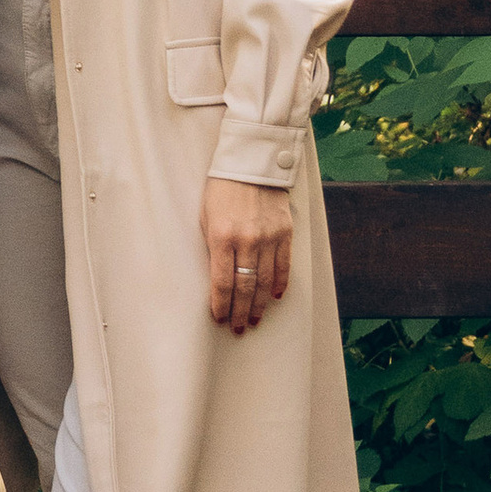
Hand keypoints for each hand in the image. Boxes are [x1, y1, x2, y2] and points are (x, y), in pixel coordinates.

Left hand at [202, 174, 293, 334]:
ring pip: (264, 281)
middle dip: (239, 310)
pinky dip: (279, 283)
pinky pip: (283, 265)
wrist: (251, 164)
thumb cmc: (221, 190)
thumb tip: (218, 279)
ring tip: (253, 319)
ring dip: (258, 304)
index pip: (222, 281)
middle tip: (238, 327)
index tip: (219, 318)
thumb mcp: (206, 217)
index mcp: (221, 236)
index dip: (221, 304)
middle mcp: (247, 240)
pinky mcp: (285, 232)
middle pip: (244, 286)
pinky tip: (273, 296)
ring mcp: (268, 237)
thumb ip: (213, 248)